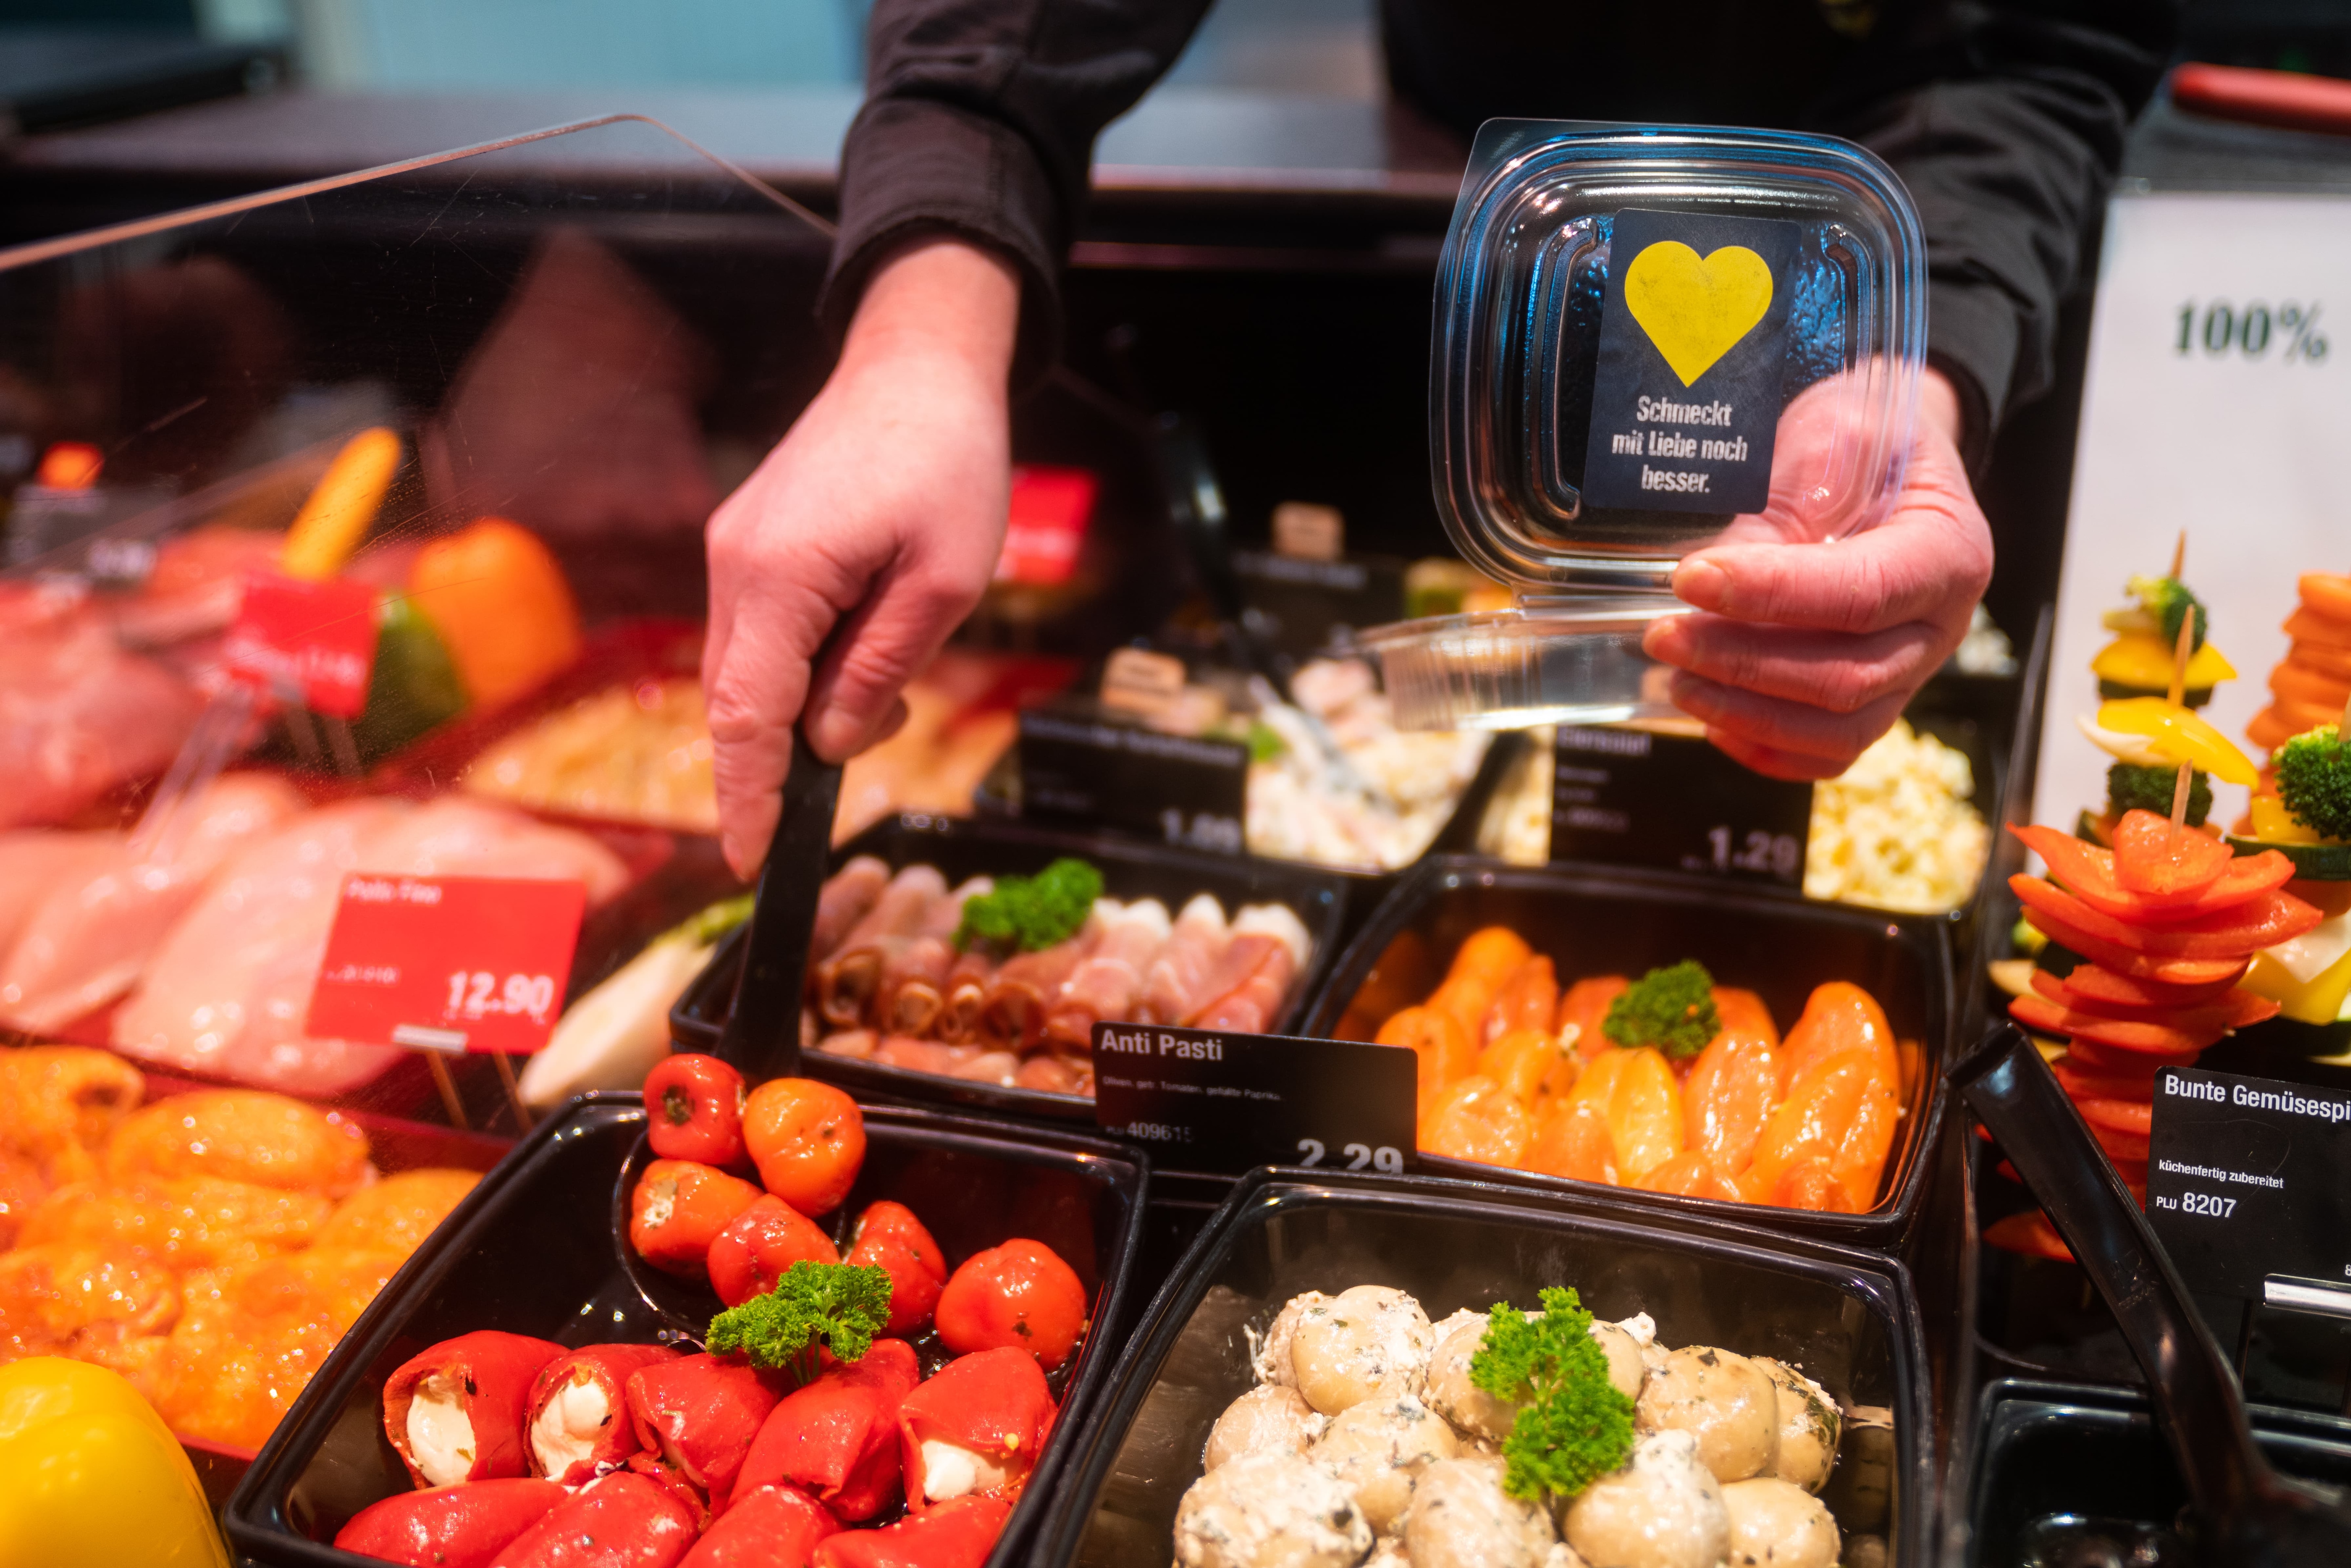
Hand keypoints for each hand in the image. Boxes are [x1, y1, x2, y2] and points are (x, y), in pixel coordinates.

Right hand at [703, 239, 1018, 875]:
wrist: (918, 366)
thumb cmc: (948, 462)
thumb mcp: (946, 582)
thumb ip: (881, 668)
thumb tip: (827, 743)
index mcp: (780, 575)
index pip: (745, 718)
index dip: (747, 797)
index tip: (748, 861)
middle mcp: (734, 564)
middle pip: (736, 701)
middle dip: (790, 753)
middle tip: (875, 735)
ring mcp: (733, 549)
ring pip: (747, 670)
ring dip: (805, 702)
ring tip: (888, 675)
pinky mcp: (747, 540)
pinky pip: (759, 631)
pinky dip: (801, 663)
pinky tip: (865, 642)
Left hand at [1641, 367, 1993, 778]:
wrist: (1887, 460)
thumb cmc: (1861, 444)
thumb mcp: (1827, 440)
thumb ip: (1782, 505)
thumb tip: (1709, 576)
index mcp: (1946, 552)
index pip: (1862, 593)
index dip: (1772, 594)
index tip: (1692, 579)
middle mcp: (1940, 626)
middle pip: (1846, 675)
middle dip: (1743, 663)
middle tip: (1663, 636)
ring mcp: (1912, 672)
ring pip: (1838, 728)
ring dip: (1747, 712)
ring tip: (1676, 677)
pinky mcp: (1876, 700)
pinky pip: (1831, 752)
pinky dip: (1769, 750)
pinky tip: (1711, 722)